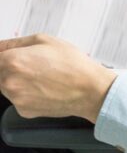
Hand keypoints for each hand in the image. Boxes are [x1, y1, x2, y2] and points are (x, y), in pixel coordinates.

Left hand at [0, 34, 115, 122]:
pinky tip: (44, 89)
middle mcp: (9, 81)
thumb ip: (15, 42)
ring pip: (6, 87)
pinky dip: (27, 95)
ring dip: (17, 82)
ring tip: (42, 78)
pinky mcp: (25, 111)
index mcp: (11, 61)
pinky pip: (18, 100)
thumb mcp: (45, 40)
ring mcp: (16, 99)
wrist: (92, 91)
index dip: (4, 56)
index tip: (12, 58)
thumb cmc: (74, 66)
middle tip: (33, 66)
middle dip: (9, 68)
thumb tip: (1, 47)